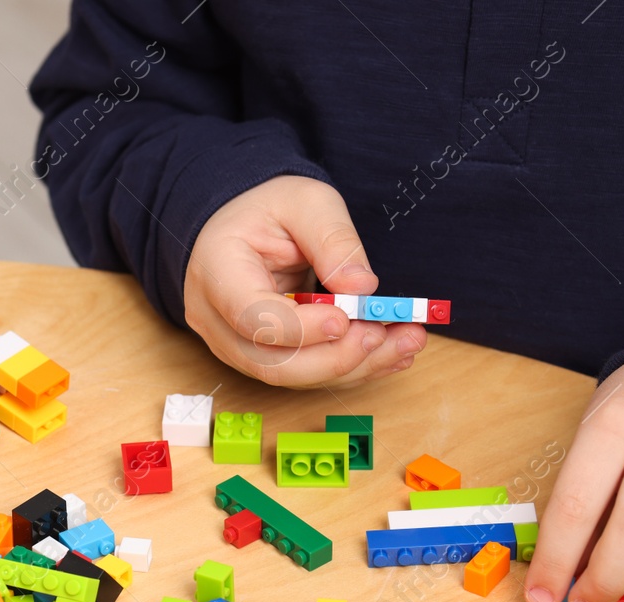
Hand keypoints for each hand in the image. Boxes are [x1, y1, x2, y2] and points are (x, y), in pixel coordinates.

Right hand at [182, 175, 426, 387]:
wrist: (244, 226)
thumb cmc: (268, 210)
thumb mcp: (305, 201)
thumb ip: (333, 239)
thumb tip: (362, 287)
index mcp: (217, 272)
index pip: (251, 317)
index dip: (300, 328)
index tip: (345, 318)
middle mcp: (217, 321)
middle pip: (272, 364)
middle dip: (336, 358)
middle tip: (385, 335)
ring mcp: (236, 346)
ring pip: (293, 377)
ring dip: (355, 366)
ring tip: (406, 341)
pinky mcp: (263, 358)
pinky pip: (306, 373)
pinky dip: (352, 367)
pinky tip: (391, 352)